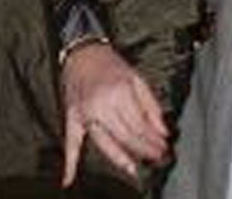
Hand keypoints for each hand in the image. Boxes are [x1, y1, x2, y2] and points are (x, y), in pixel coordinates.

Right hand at [61, 41, 168, 185]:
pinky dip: (69, 162)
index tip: (163, 148)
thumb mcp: (137, 78)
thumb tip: (162, 130)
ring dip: (120, 159)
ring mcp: (85, 113)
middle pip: (125, 136)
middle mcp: (102, 105)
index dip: (152, 139)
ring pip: (104, 143)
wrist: (82, 52)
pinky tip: (68, 179)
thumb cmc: (111, 64)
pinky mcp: (71, 117)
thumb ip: (151, 105)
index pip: (139, 124)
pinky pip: (71, 142)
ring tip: (134, 170)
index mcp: (120, 93)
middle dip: (142, 149)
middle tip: (156, 158)